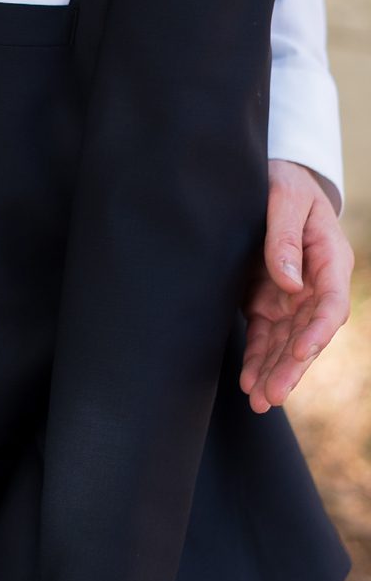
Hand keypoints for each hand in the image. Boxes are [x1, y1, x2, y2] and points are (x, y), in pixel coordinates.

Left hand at [239, 159, 353, 412]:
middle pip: (307, 334)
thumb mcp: (285, 197)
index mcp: (331, 261)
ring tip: (258, 400)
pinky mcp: (266, 300)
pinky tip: (249, 382)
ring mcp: (291, 297)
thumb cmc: (284, 182)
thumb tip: (289, 283)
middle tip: (272, 395)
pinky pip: (264, 335)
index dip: (317, 331)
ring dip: (273, 372)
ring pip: (286, 343)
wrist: (272, 180)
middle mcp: (315, 286)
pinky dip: (258, 358)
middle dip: (291, 367)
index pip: (330, 305)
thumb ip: (284, 236)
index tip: (302, 351)